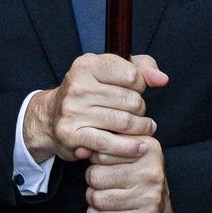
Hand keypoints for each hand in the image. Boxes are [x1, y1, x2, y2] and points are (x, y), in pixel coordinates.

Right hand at [23, 54, 167, 164]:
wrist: (50, 117)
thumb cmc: (87, 92)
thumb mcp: (109, 70)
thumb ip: (141, 67)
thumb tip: (161, 79)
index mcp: (87, 64)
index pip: (132, 75)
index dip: (141, 86)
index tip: (136, 91)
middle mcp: (77, 86)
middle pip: (131, 101)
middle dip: (140, 110)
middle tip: (137, 114)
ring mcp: (72, 111)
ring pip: (124, 123)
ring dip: (140, 129)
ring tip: (143, 129)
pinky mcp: (71, 135)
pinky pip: (110, 143)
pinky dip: (129, 148)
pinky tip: (139, 147)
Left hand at [86, 137, 172, 212]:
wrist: (165, 199)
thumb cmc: (138, 169)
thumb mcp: (129, 147)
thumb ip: (105, 142)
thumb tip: (79, 150)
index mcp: (147, 149)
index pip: (101, 152)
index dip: (95, 160)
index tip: (101, 163)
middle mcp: (150, 172)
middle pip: (95, 176)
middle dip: (92, 180)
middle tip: (99, 181)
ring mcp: (149, 197)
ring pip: (97, 199)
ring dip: (93, 199)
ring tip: (101, 194)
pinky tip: (101, 211)